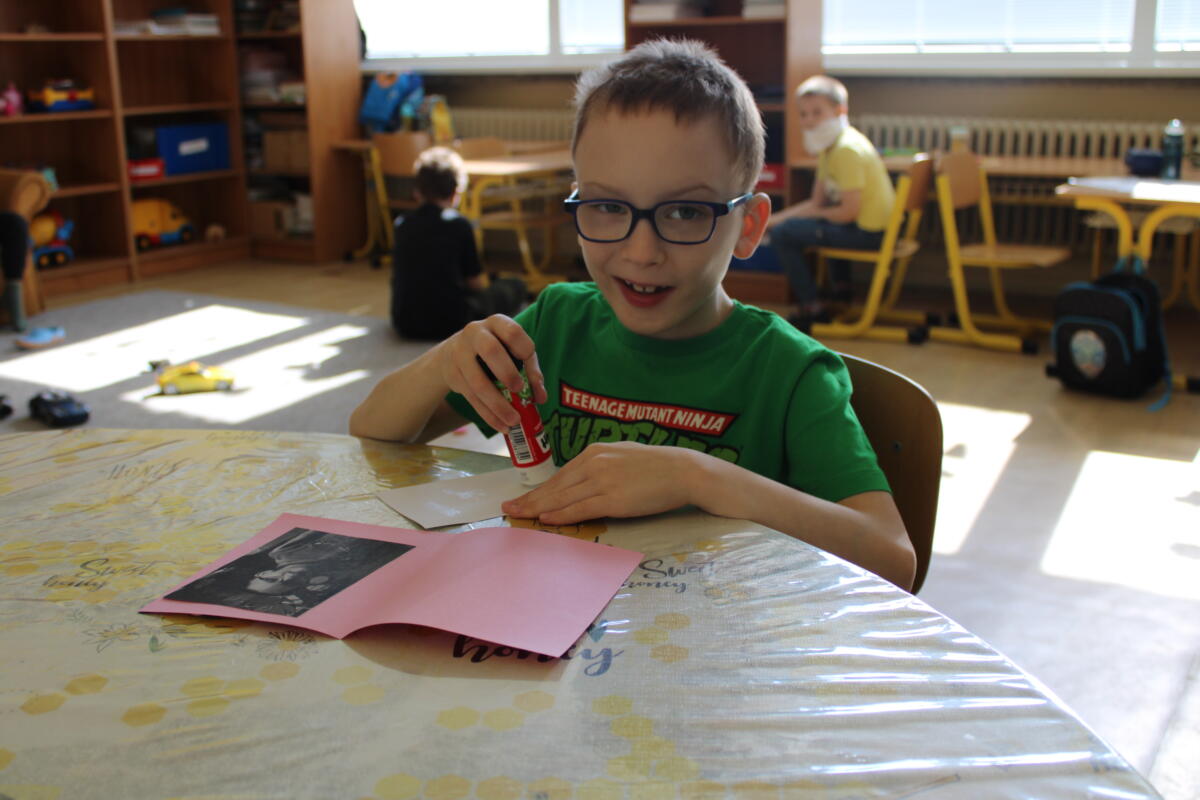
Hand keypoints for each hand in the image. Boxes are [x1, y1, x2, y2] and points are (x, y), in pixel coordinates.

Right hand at [437, 315, 546, 430]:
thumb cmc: (494, 351)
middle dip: (507, 373)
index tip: (529, 366)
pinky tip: (501, 425)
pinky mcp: (453, 376)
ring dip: (498, 405)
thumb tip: (540, 397)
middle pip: (491, 351)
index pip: (512, 332)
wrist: (454, 353)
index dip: (524, 350)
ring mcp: (460, 355)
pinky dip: (488, 415)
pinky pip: (471, 398)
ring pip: (478, 382)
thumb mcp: (513, 352)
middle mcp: (475, 334)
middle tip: (519, 391)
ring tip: (514, 420)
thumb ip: (530, 370)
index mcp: (496, 323)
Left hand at [502, 441, 698, 524]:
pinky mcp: (613, 498)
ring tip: (519, 516)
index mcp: (594, 452)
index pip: (560, 476)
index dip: (538, 490)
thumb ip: (600, 466)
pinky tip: (545, 519)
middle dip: (529, 499)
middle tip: (507, 509)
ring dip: (537, 509)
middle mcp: (594, 463)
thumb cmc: (657, 466)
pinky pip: (580, 508)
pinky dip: (560, 514)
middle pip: (555, 486)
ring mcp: (603, 480)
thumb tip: (582, 480)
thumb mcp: (622, 456)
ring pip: (563, 498)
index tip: (520, 498)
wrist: (683, 470)